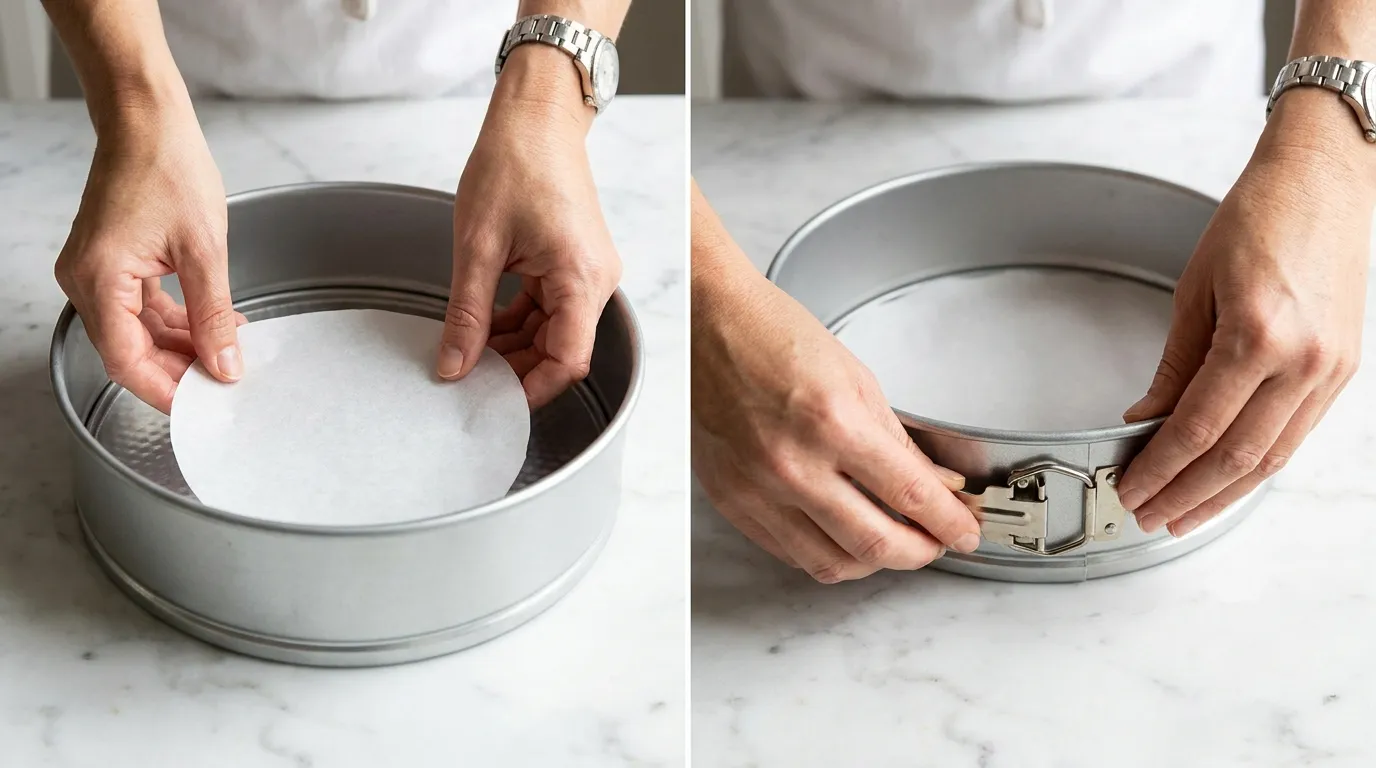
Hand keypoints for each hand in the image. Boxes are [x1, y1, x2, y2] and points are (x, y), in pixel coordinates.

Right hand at [54, 105, 243, 413]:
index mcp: (98, 279)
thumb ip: (215, 315)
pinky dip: (176, 322)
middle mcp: (86, 280)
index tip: (202, 407)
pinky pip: (140, 309)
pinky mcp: (111, 264)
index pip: (125, 360)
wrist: (148, 122)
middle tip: (225, 383)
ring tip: (229, 354)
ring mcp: (96, 272)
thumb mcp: (205, 251)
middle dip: (178, 370)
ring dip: (182, 347)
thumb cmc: (169, 168)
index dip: (165, 390)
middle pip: (129, 351)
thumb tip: (226, 363)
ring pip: (137, 332)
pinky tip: (215, 327)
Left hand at [440, 49, 619, 408]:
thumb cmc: (515, 163)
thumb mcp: (477, 245)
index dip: (532, 390)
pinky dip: (520, 324)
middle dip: (518, 371)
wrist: (536, 119)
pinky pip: (552, 310)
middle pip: (562, 352)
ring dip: (515, 348)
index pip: (568, 360)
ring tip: (470, 353)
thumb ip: (466, 313)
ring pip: (555, 334)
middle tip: (469, 381)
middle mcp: (595, 281)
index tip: (494, 402)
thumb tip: (454, 365)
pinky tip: (486, 327)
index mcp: (580, 277)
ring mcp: (589, 274)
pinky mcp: (576, 265)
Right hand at [692, 261, 982, 582]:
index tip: (964, 530)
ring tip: (891, 544)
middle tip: (936, 543)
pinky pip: (789, 553)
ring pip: (832, 564)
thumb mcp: (855, 378)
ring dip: (874, 563)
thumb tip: (935, 483)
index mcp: (833, 423)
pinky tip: (842, 537)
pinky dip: (826, 554)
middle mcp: (793, 464)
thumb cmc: (773, 336)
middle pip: (877, 545)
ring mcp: (758, 489)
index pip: (912, 496)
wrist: (706, 326)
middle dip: (921, 552)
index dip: (950, 523)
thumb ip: (896, 441)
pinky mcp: (732, 502)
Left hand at [1118, 94, 1369, 536]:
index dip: (1160, 469)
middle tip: (1148, 515)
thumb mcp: (1195, 291)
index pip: (1198, 429)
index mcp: (1258, 335)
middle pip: (1236, 457)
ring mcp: (1330, 371)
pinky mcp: (1342, 372)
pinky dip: (1257, 467)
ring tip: (1181, 514)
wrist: (1324, 184)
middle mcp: (1303, 361)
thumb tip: (1145, 421)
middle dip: (1186, 495)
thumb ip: (1173, 367)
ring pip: (1271, 459)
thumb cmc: (1259, 220)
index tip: (1131, 488)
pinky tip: (1226, 483)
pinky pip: (1294, 436)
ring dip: (1222, 495)